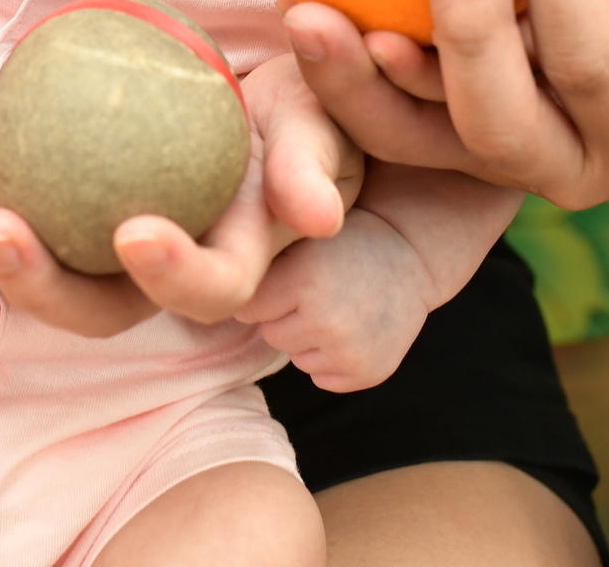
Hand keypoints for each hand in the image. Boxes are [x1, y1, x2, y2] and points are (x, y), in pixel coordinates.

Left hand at [0, 55, 360, 336]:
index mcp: (231, 258)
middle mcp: (159, 265)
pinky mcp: (63, 199)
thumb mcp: (324, 121)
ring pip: (35, 261)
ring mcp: (102, 237)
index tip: (133, 230)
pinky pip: (7, 207)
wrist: (264, 89)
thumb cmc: (304, 103)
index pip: (204, 290)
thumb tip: (319, 213)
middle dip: (38, 280)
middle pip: (97, 305)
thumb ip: (313, 162)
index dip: (171, 275)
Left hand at [239, 208, 432, 391]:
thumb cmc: (341, 239)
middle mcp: (326, 319)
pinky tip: (352, 328)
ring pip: (293, 355)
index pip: (245, 306)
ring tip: (338, 304)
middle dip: (283, 313)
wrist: (409, 256)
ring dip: (306, 336)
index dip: (262, 290)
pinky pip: (320, 375)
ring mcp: (348, 351)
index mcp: (303, 278)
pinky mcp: (365, 374)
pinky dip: (330, 358)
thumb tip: (198, 286)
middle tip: (318, 287)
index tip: (283, 275)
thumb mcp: (301, 233)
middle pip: (269, 332)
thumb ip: (258, 258)